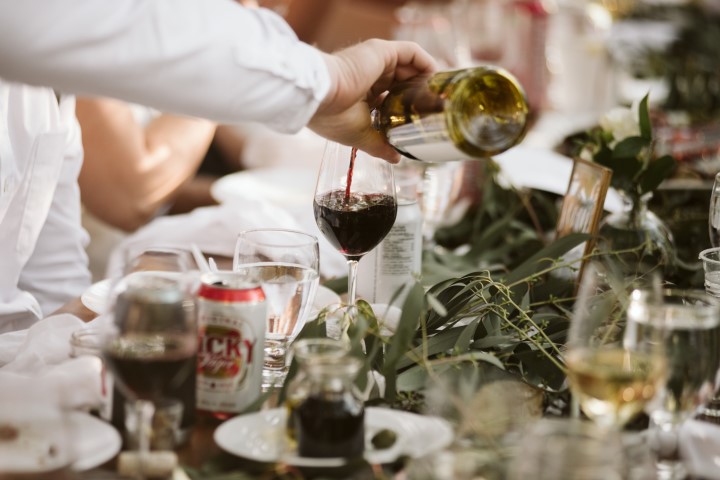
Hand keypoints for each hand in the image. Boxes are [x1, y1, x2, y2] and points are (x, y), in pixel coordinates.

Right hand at [309, 39, 436, 162]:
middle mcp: (369, 75)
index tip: (421, 120)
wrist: (320, 97)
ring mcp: (375, 62)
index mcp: (360, 94)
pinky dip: (426, 62)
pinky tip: (435, 76)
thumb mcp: (359, 135)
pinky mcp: (381, 51)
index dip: (406, 107)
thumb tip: (395, 159)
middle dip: (420, 95)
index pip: (389, 98)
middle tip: (437, 109)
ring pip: (409, 67)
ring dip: (427, 79)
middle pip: (402, 82)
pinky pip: (411, 51)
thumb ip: (379, 145)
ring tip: (441, 95)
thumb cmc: (332, 117)